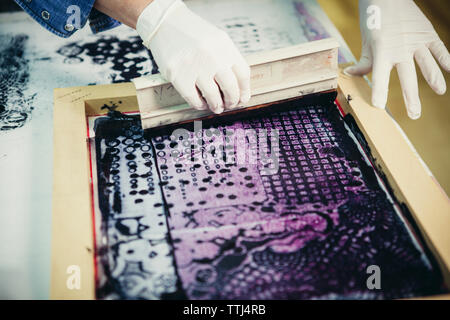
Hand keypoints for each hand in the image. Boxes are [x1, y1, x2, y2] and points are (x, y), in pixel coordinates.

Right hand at [136, 0, 250, 113]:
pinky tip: (202, 103)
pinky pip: (193, 99)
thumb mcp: (217, 40)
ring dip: (217, 106)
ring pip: (213, 97)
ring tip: (217, 107)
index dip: (244, 91)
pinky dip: (200, 105)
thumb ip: (228, 60)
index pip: (243, 74)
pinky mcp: (177, 75)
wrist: (165, 23)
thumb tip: (239, 90)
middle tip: (230, 105)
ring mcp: (194, 66)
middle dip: (232, 101)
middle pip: (230, 88)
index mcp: (224, 46)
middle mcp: (211, 56)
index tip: (242, 99)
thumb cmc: (194, 35)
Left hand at [344, 0, 449, 118]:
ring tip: (439, 92)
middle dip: (411, 98)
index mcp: (382, 51)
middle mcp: (400, 48)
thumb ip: (364, 61)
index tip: (379, 106)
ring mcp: (416, 41)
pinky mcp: (427, 33)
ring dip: (434, 79)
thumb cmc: (373, 19)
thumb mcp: (366, 41)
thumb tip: (352, 75)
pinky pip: (439, 48)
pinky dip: (446, 58)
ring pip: (427, 64)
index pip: (380, 77)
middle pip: (407, 77)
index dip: (379, 92)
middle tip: (414, 115)